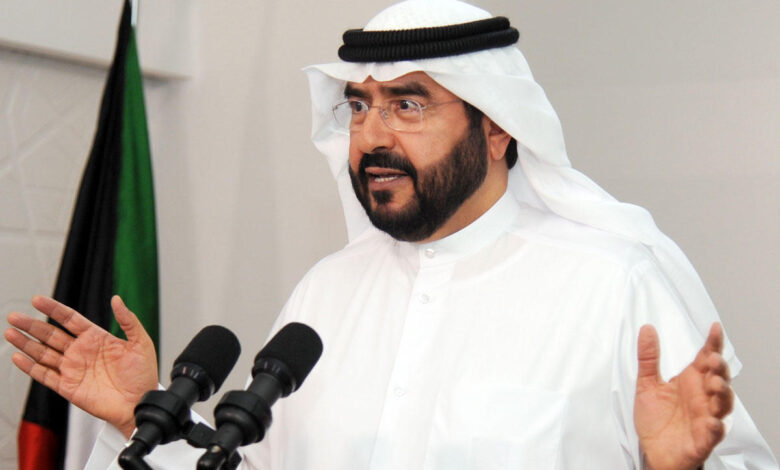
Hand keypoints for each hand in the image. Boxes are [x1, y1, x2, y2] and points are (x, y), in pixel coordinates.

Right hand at [5, 295, 157, 437]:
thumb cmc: (143, 375)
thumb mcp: (141, 342)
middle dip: (32, 325)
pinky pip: (45, 375)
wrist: (141, 402)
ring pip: (43, 353)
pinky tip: (18, 358)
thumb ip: (128, 320)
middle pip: (51, 334)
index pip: (70, 319)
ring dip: (26, 344)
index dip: (53, 309)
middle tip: (14, 316)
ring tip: (10, 333)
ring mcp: (73, 369)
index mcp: (97, 338)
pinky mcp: (68, 387)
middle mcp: (81, 352)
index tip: (37, 300)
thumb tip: (117, 299)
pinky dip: (30, 367)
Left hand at [634, 323, 732, 469]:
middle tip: (712, 360)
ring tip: (714, 385)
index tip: (715, 328)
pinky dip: (716, 426)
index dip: (713, 343)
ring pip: (723, 404)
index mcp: (691, 381)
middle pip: (720, 378)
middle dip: (720, 368)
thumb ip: (648, 358)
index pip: (706, 358)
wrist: (653, 452)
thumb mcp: (647, 385)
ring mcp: (705, 417)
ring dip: (722, 393)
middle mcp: (702, 397)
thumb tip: (646, 329)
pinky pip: (714, 432)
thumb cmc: (656, 420)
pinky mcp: (703, 439)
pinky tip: (712, 421)